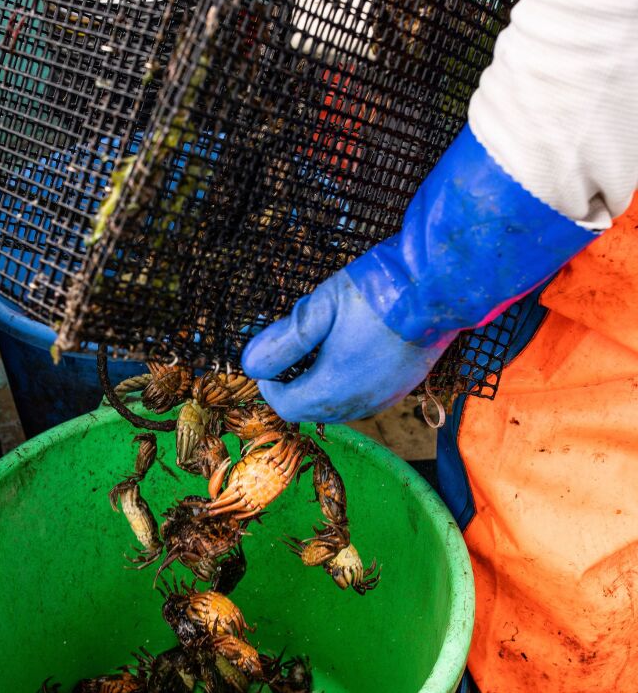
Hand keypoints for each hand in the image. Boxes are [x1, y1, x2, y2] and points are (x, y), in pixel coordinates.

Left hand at [242, 126, 592, 423]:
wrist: (442, 283)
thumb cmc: (381, 290)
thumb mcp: (320, 307)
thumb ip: (283, 340)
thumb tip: (250, 364)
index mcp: (336, 387)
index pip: (287, 406)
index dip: (270, 386)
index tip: (268, 360)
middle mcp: (361, 402)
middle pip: (312, 410)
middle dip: (293, 385)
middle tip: (290, 350)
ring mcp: (386, 397)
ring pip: (338, 406)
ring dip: (320, 384)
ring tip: (320, 345)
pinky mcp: (403, 386)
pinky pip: (362, 396)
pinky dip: (345, 383)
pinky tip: (348, 350)